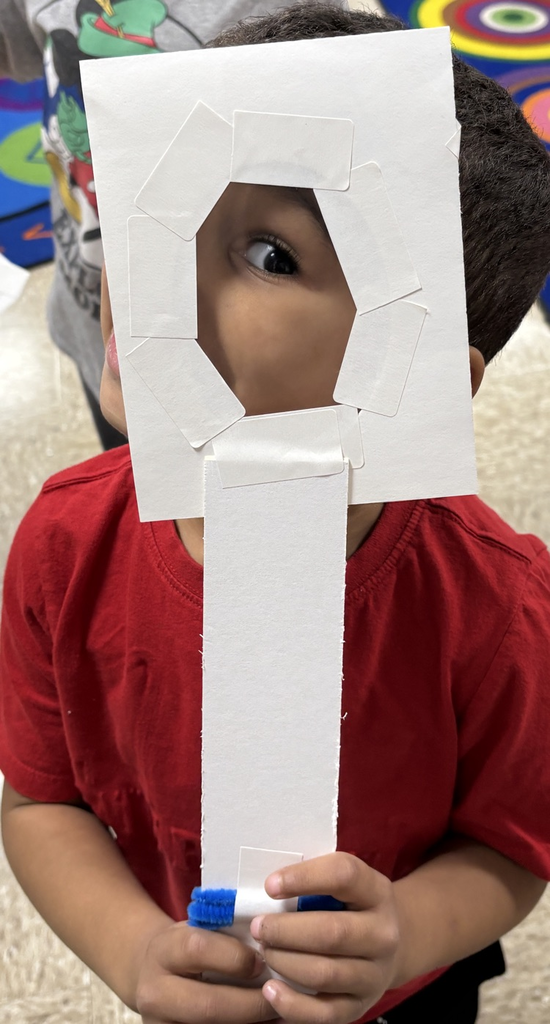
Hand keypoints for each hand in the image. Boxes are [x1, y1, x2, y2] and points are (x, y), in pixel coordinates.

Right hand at [135, 920, 277, 1022]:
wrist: (151, 977)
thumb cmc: (186, 948)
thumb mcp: (196, 931)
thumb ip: (225, 932)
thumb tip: (271, 941)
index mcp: (163, 951)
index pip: (197, 949)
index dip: (235, 957)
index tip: (262, 961)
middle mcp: (155, 992)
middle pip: (208, 1005)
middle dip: (251, 1004)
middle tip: (280, 996)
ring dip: (251, 1023)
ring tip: (278, 1013)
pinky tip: (262, 1023)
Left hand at [250, 853, 400, 1023]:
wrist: (388, 946)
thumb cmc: (350, 907)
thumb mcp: (344, 885)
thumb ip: (313, 879)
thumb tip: (268, 885)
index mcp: (377, 892)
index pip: (344, 876)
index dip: (304, 878)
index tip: (270, 886)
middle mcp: (383, 934)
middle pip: (333, 932)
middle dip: (286, 930)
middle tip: (258, 927)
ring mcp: (375, 974)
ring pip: (326, 973)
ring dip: (286, 963)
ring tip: (264, 951)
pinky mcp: (360, 1006)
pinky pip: (325, 1013)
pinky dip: (293, 1005)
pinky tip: (270, 990)